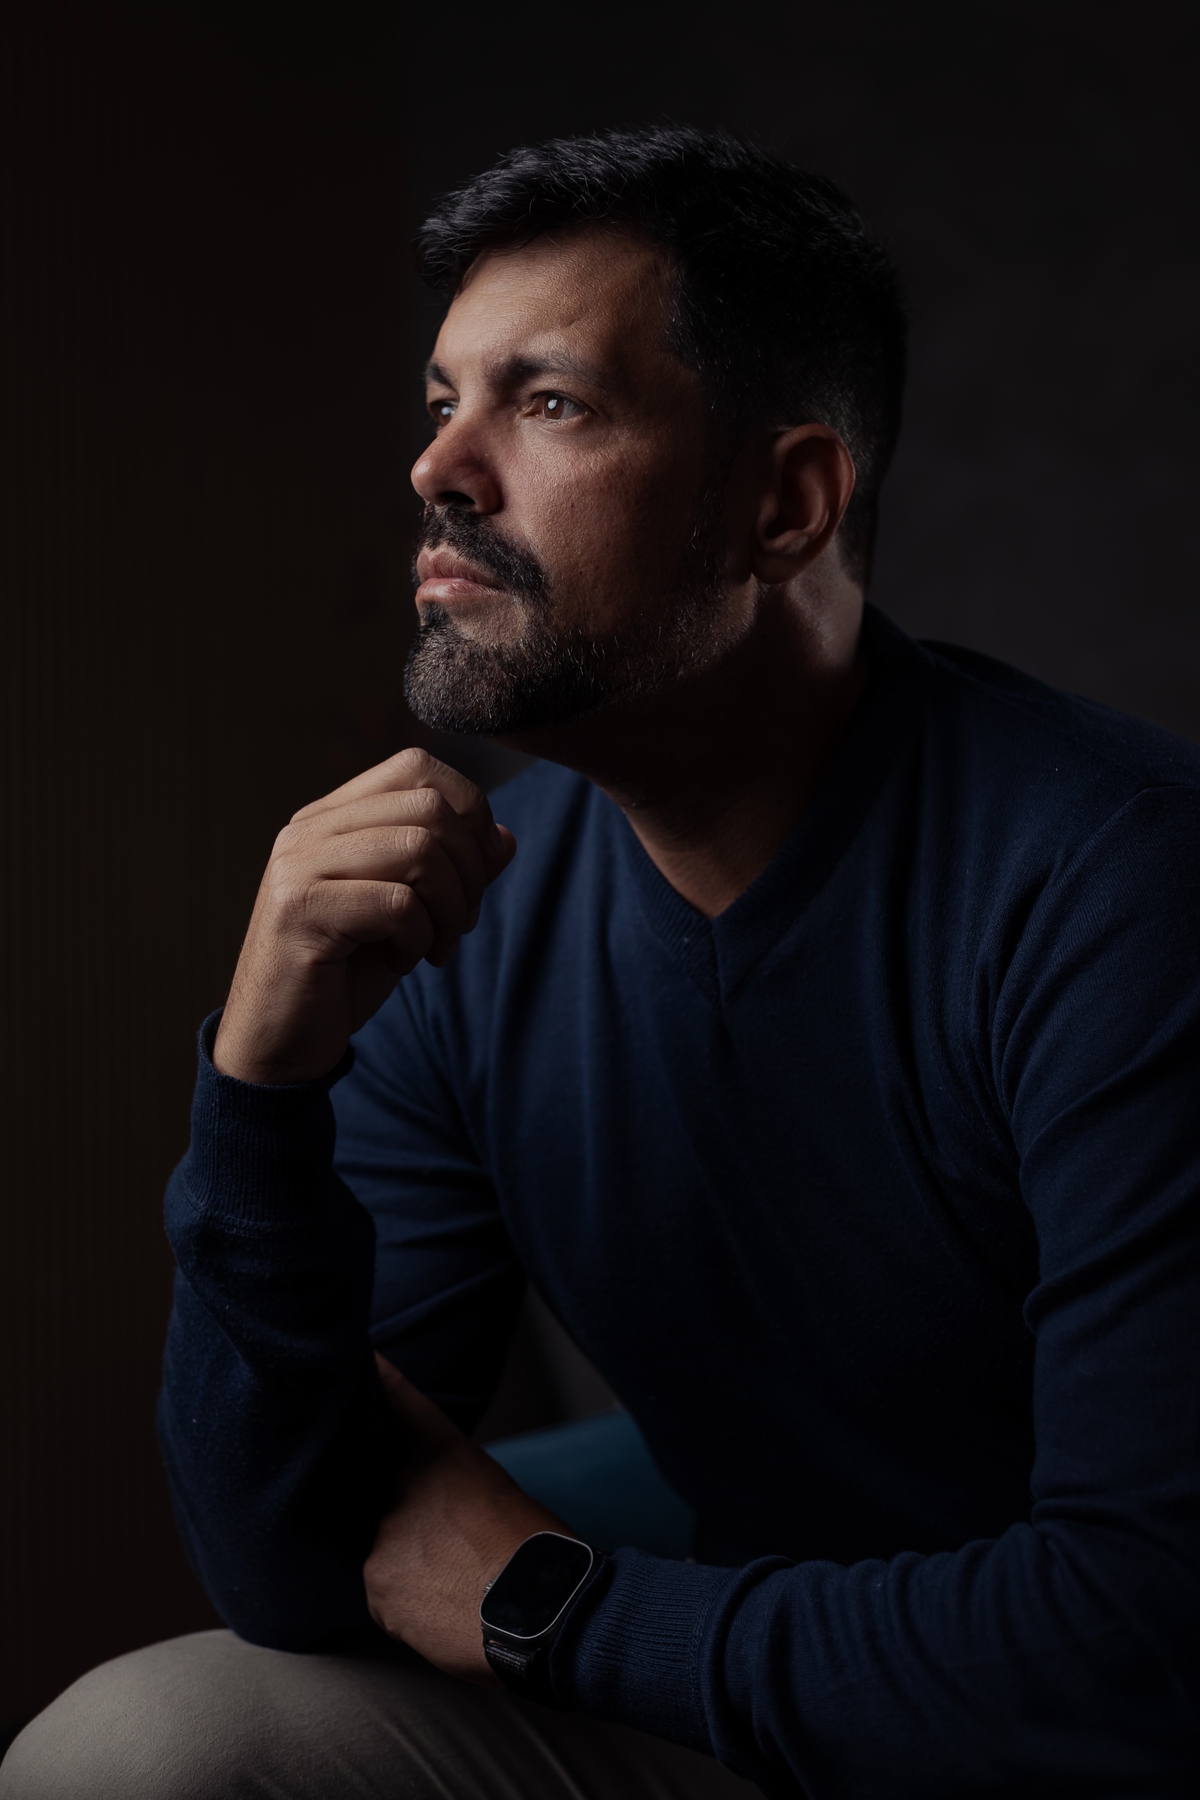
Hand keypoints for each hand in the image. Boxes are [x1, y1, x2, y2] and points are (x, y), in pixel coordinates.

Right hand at [213, 749, 514, 1083]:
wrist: (277, 1044)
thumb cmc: (345, 976)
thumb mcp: (412, 917)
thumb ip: (452, 873)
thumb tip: (503, 839)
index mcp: (331, 818)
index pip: (416, 767)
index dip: (469, 811)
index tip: (474, 874)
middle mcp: (309, 830)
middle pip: (430, 807)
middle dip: (470, 870)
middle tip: (459, 923)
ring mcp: (299, 866)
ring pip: (419, 848)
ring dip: (450, 907)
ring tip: (433, 947)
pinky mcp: (300, 911)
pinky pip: (397, 903)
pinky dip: (418, 938)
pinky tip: (401, 963)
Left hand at [364, 1354, 567, 1681]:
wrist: (542, 1609)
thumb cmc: (535, 1549)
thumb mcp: (499, 1493)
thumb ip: (452, 1491)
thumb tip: (437, 1511)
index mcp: (441, 1455)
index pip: (400, 1403)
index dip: (379, 1378)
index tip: (363, 1356)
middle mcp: (404, 1486)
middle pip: (389, 1497)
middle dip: (411, 1519)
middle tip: (454, 1550)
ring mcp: (384, 1535)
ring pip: (387, 1552)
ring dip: (410, 1567)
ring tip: (455, 1588)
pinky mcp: (377, 1586)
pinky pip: (385, 1597)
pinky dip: (407, 1606)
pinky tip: (443, 1610)